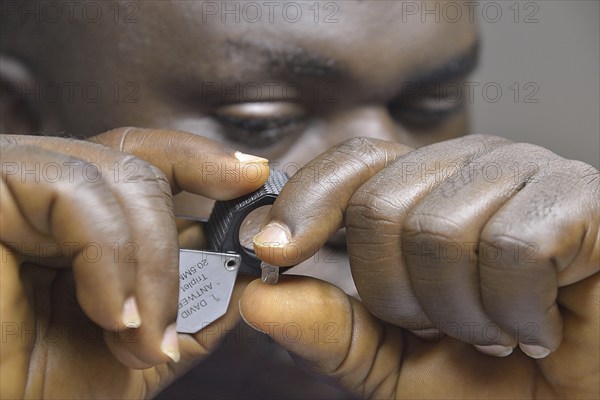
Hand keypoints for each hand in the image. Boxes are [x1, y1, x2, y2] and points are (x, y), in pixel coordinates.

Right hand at [0, 128, 269, 397]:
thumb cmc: (36, 388)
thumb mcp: (138, 353)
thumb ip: (193, 313)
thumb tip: (247, 275)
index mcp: (76, 220)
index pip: (142, 160)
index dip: (200, 161)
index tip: (253, 178)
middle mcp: (43, 192)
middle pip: (137, 165)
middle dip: (173, 249)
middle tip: (169, 328)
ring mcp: (15, 183)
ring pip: (117, 179)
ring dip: (148, 266)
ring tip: (138, 337)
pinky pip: (74, 194)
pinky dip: (110, 258)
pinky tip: (110, 315)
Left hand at [242, 135, 598, 398]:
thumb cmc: (497, 382)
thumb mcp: (395, 364)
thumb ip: (332, 331)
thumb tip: (259, 298)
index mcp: (428, 188)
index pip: (352, 163)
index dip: (306, 205)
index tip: (273, 252)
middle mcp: (473, 166)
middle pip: (382, 206)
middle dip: (399, 296)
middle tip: (443, 328)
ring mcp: (530, 174)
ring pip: (440, 230)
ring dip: (460, 315)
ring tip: (494, 332)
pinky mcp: (582, 200)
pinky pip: (512, 247)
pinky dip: (516, 311)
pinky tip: (537, 326)